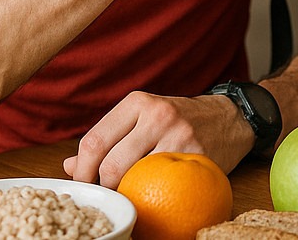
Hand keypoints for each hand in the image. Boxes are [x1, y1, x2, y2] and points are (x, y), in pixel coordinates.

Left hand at [63, 91, 252, 188]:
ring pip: (135, 176)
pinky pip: (163, 183)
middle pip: (111, 163)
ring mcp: (179, 135)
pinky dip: (151, 195)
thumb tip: (68, 165)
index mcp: (138, 102)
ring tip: (125, 195)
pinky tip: (150, 196)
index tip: (82, 183)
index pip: (94, 140)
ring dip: (125, 193)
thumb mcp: (143, 119)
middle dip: (101, 187)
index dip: (82, 170)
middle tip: (103, 195)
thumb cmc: (179, 121)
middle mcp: (158, 115)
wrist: (229, 119)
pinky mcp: (197, 156)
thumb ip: (108, 138)